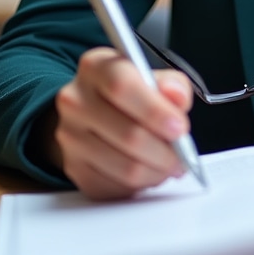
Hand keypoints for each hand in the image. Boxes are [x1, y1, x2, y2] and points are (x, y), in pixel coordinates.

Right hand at [43, 47, 193, 199]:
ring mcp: (70, 137)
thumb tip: (177, 96)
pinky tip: (150, 170)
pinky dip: (141, 184)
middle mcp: (75, 100)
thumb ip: (172, 84)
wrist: (94, 110)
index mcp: (95, 67)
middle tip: (183, 154)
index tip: (180, 127)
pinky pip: (115, 187)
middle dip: (165, 150)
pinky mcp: (74, 168)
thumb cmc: (131, 92)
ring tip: (171, 164)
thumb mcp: (153, 76)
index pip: (122, 86)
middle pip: (127, 134)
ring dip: (157, 171)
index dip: (155, 110)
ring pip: (124, 167)